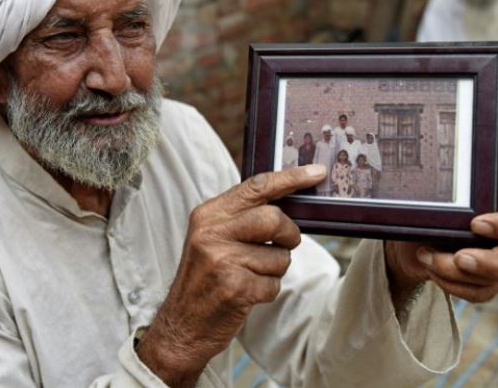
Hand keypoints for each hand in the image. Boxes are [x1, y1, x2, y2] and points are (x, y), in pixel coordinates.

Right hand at [136, 164, 326, 386]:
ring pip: (280, 255)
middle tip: (282, 244)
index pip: (256, 186)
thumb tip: (288, 201)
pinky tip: (246, 294)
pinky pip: (274, 283)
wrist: (181, 325)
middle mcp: (212, 233)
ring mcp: (222, 260)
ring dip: (274, 269)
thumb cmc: (204, 279)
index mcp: (208, 214)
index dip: (291, 178)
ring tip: (249, 276)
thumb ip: (241, 217)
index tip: (316, 172)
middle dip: (288, 235)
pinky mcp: (234, 287)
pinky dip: (267, 291)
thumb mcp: (211, 238)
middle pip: (274, 218)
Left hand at [385, 166, 497, 306]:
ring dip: (457, 272)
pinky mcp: (491, 280)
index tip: (476, 225)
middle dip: (493, 262)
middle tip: (459, 259)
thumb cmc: (434, 202)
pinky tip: (431, 269)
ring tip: (426, 256)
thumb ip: (482, 176)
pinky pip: (483, 292)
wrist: (411, 231)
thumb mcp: (450, 186)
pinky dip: (453, 285)